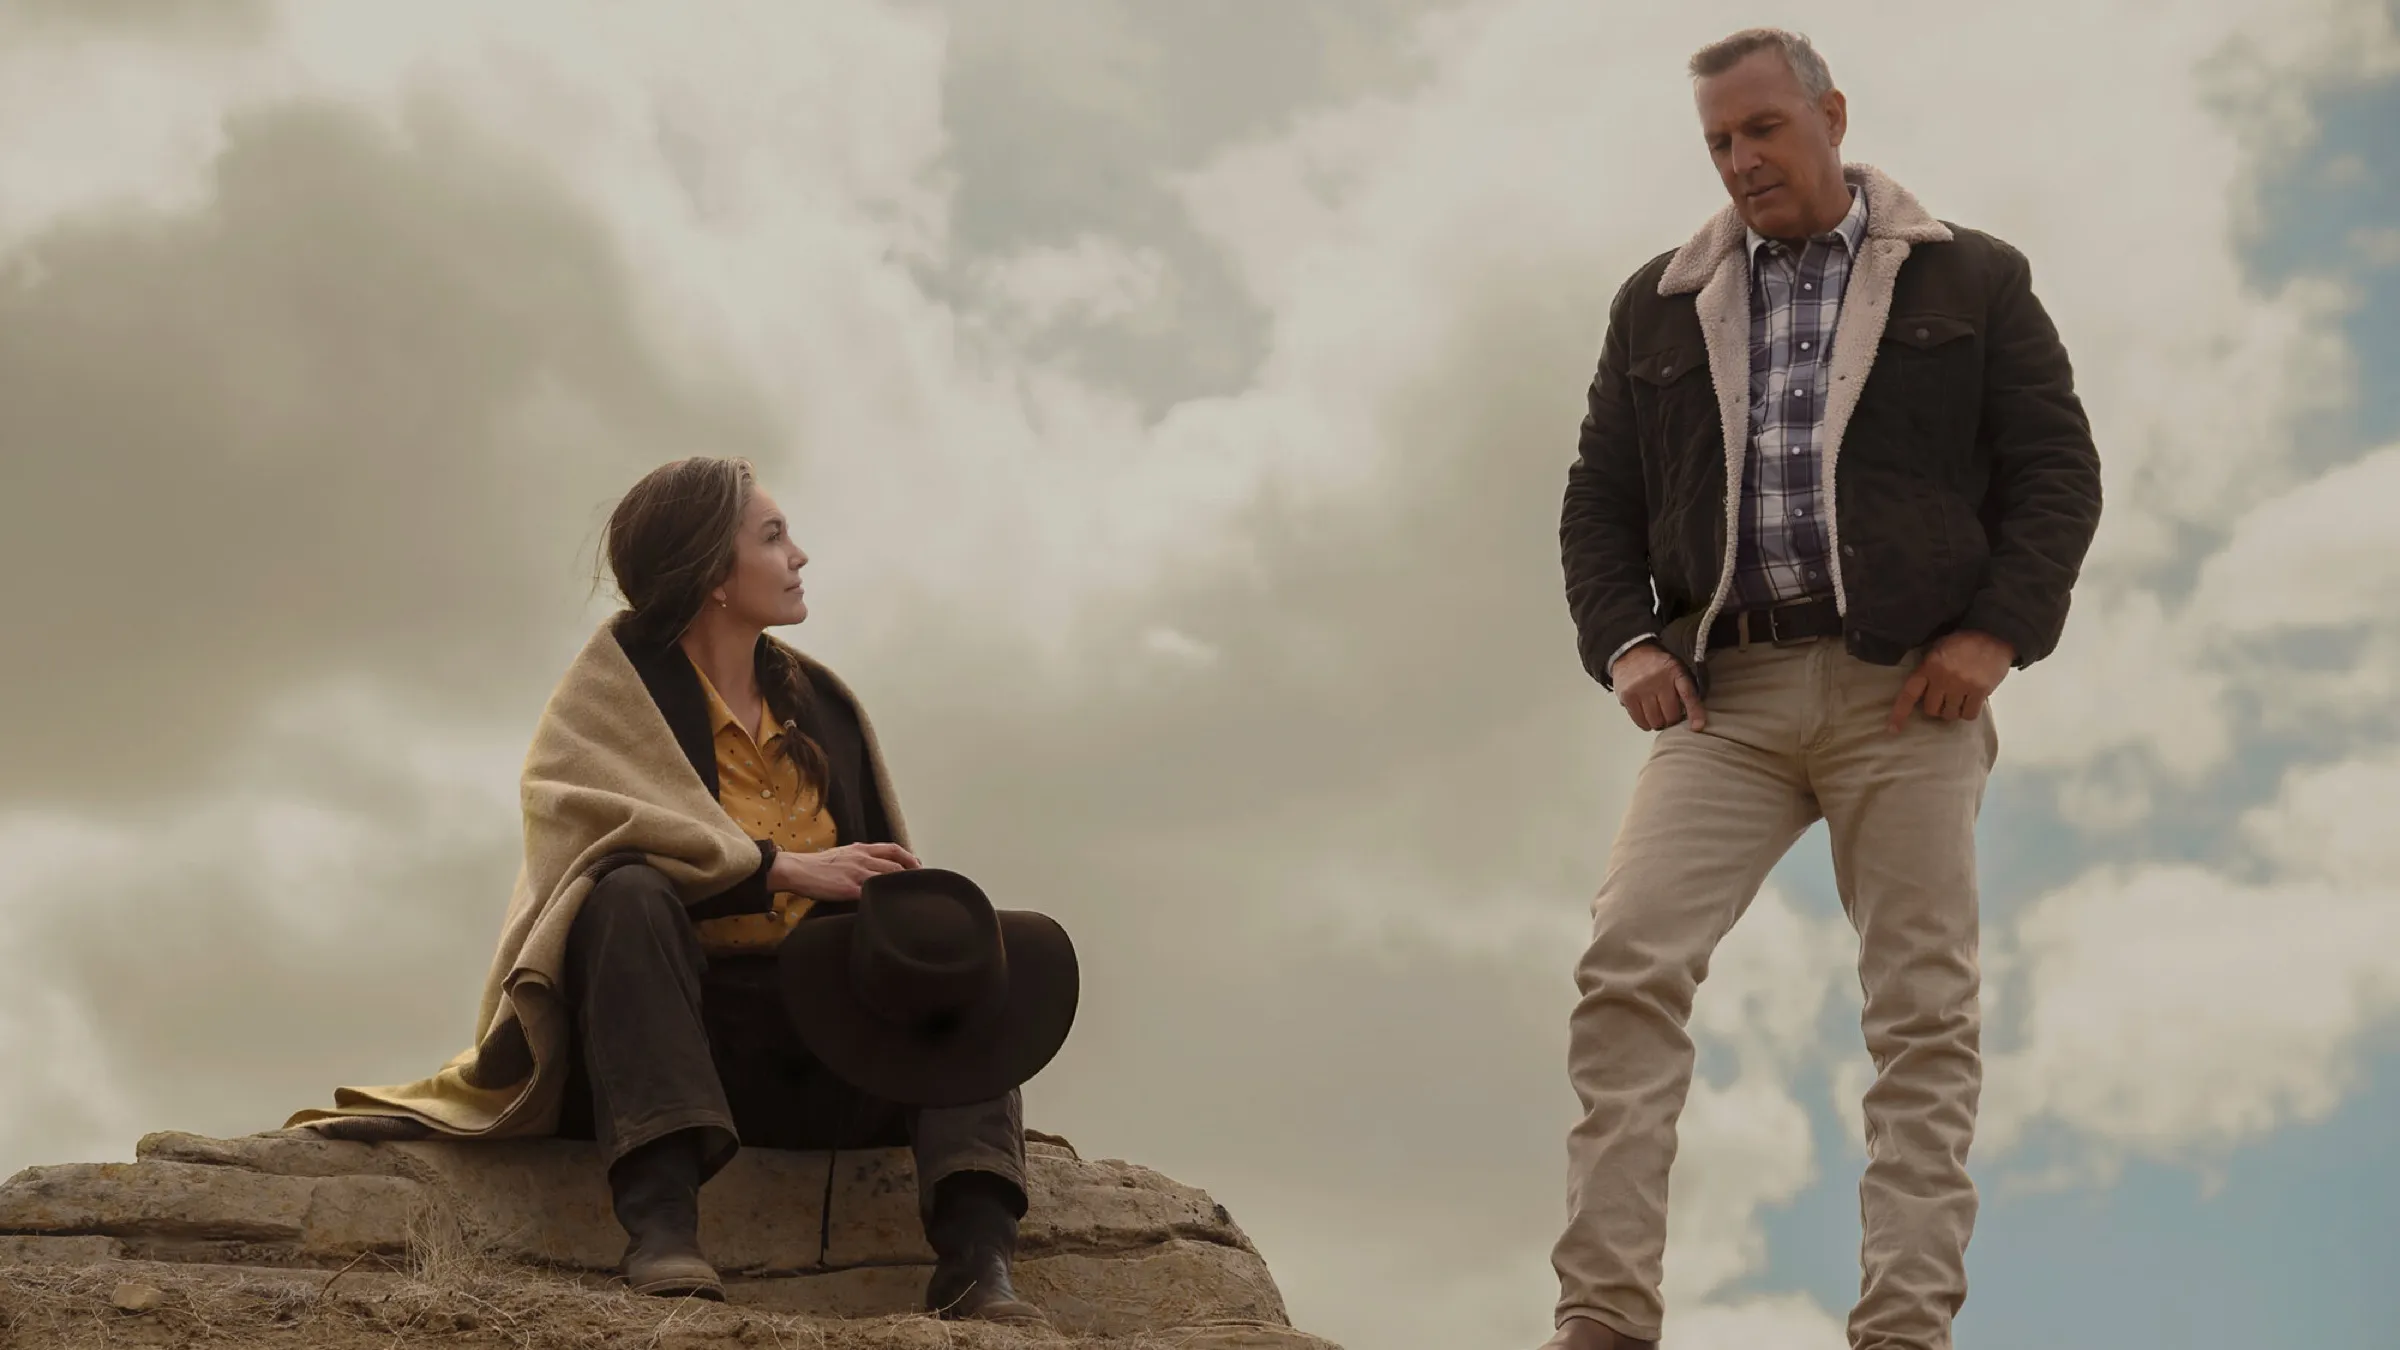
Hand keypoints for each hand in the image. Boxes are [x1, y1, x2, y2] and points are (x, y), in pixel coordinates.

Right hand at [769, 842, 920, 900]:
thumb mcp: (843, 853)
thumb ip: (860, 857)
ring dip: (899, 888)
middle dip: (910, 876)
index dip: (909, 858)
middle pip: (896, 866)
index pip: (893, 849)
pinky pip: (871, 895)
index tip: (918, 867)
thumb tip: (876, 863)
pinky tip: (888, 908)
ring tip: (907, 898)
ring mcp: (856, 874)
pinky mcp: (849, 889)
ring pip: (887, 879)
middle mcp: (862, 859)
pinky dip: (882, 900)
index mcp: (861, 849)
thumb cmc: (818, 864)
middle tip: (918, 887)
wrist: (797, 870)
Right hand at [1613, 642, 1706, 731]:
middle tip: (1670, 714)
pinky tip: (1647, 718)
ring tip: (1658, 715)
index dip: (1695, 712)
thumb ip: (1685, 688)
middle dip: (1673, 719)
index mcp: (1675, 672)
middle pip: (1671, 714)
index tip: (1697, 726)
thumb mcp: (1676, 669)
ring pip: (1655, 721)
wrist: (1631, 652)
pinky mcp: (1627, 696)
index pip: (1688, 695)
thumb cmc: (1658, 665)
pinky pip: (1640, 721)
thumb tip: (1694, 718)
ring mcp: (1641, 689)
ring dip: (1659, 723)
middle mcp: (1658, 680)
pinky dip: (1646, 724)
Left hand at [1887, 630, 2014, 731]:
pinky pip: (1969, 715)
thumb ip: (1928, 668)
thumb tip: (1922, 691)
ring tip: (1959, 700)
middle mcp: (1943, 679)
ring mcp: (1962, 686)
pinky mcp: (1980, 691)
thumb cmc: (1963, 640)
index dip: (1900, 713)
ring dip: (1952, 711)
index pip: (1909, 694)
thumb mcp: (1938, 648)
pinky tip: (1971, 703)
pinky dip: (1968, 713)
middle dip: (1935, 708)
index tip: (1893, 729)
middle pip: (1931, 709)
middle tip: (1944, 700)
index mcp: (1929, 666)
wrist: (1993, 633)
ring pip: (1949, 714)